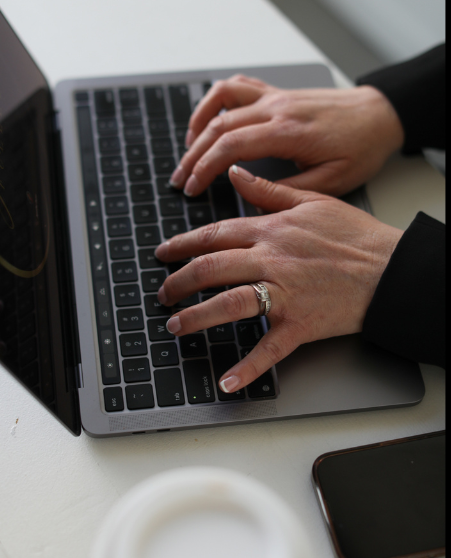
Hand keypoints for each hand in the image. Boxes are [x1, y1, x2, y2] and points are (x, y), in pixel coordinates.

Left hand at [153, 165, 402, 394]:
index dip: (181, 245)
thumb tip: (236, 175)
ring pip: (227, 304)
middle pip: (209, 269)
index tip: (162, 253)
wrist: (395, 268)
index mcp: (270, 231)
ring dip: (195, 318)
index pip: (213, 236)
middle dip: (178, 283)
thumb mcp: (312, 201)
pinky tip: (226, 382)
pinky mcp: (301, 323)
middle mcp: (270, 260)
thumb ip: (267, 190)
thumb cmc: (358, 236)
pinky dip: (246, 368)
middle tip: (162, 294)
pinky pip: (268, 349)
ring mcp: (284, 293)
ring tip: (175, 326)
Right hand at [172, 75, 404, 196]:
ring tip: (189, 148)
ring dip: (197, 123)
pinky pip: (236, 87)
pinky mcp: (276, 92)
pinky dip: (215, 101)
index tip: (192, 188)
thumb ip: (286, 189)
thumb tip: (247, 191)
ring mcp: (274, 96)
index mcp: (288, 131)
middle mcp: (276, 107)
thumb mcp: (332, 180)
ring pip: (220, 101)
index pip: (230, 146)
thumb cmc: (362, 147)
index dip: (204, 168)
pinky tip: (209, 120)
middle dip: (192, 155)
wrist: (382, 115)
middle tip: (180, 179)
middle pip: (217, 126)